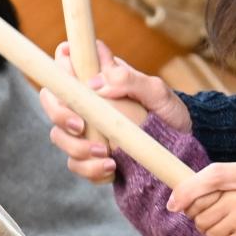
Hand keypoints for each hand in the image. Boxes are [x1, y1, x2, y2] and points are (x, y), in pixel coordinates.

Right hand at [39, 40, 191, 181]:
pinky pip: (77, 164)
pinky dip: (90, 170)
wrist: (183, 142)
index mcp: (98, 80)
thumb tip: (94, 84)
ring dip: (77, 148)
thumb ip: (128, 79)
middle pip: (52, 103)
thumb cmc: (169, 109)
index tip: (71, 84)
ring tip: (106, 154)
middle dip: (60, 116)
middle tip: (81, 127)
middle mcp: (87, 104)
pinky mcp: (92, 156)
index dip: (57, 70)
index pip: (63, 66)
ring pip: (59, 137)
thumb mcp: (156, 90)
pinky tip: (112, 169)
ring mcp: (87, 131)